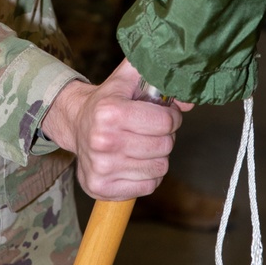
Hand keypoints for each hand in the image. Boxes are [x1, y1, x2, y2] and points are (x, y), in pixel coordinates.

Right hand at [40, 59, 192, 200]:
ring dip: (158, 157)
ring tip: (144, 145)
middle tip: (154, 131)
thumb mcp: (128, 77)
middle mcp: (103, 141)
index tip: (166, 115)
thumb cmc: (109, 100)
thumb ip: (159, 77)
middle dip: (166, 137)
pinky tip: (135, 162)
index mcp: (110, 111)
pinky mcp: (100, 187)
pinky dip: (148, 175)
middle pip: (164, 147)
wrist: (75, 123)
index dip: (172, 118)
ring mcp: (101, 167)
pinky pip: (148, 186)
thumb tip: (190, 101)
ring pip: (159, 168)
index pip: (165, 122)